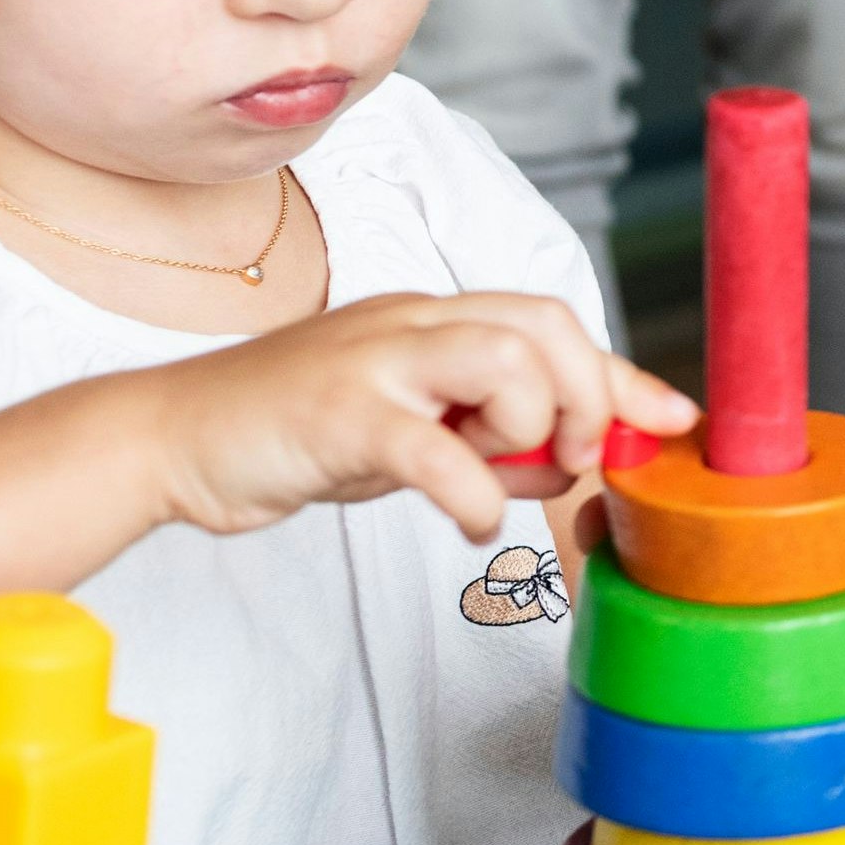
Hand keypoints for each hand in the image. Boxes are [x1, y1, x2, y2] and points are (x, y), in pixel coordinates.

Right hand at [144, 292, 692, 542]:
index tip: (675, 422)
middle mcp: (409, 324)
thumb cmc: (296, 434)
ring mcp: (371, 361)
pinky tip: (470, 522)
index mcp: (433, 321)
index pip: (553, 325)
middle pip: (543, 324)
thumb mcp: (412, 437)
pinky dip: (473, 492)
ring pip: (502, 359)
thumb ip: (493, 445)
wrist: (170, 439)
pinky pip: (431, 448)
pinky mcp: (335, 414)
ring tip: (504, 475)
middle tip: (575, 458)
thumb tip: (574, 466)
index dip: (624, 374)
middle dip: (588, 394)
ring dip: (530, 426)